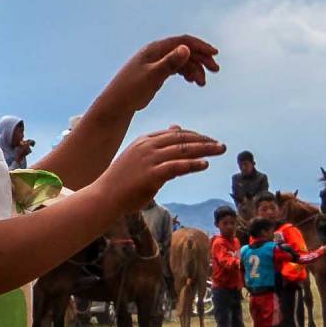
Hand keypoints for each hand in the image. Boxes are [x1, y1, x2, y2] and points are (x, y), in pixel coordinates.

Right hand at [101, 127, 225, 212]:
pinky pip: (177, 166)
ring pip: (183, 150)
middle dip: (204, 141)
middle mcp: (147, 146)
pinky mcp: (151, 174)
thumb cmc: (121, 181)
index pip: (176, 134)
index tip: (209, 141)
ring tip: (219, 151)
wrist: (104, 197)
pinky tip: (204, 164)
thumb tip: (176, 129)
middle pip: (182, 139)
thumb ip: (158, 146)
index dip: (195, 136)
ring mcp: (149, 159)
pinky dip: (193, 164)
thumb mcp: (139, 157)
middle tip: (221, 146)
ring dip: (204, 150)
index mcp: (145, 141)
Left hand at [111, 36, 220, 107]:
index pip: (182, 42)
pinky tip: (193, 81)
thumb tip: (185, 48)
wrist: (116, 104)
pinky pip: (176, 69)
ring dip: (195, 69)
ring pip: (182, 61)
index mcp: (155, 50)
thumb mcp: (152, 76)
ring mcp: (156, 62)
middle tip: (215, 70)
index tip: (215, 54)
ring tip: (202, 84)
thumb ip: (169, 63)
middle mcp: (156, 53)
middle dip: (201, 59)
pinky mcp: (156, 73)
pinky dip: (186, 73)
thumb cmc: (131, 90)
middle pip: (184, 50)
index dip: (200, 46)